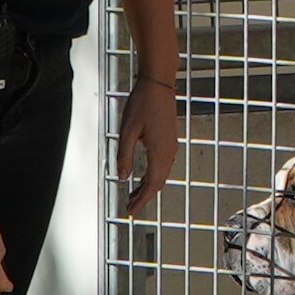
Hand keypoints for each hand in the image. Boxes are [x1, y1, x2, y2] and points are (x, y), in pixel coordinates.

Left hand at [119, 77, 180, 208]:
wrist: (158, 84)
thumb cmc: (142, 104)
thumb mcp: (127, 131)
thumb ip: (125, 155)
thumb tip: (123, 177)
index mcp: (159, 151)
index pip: (152, 183)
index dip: (142, 199)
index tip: (131, 210)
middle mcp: (169, 151)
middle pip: (158, 182)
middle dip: (145, 196)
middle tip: (130, 206)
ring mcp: (171, 145)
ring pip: (161, 174)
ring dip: (148, 186)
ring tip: (134, 193)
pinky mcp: (169, 139)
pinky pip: (163, 164)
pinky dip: (153, 174)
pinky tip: (143, 175)